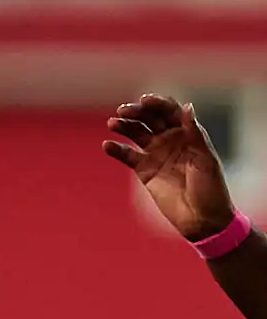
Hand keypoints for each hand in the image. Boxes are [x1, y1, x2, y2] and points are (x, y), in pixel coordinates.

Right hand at [102, 95, 239, 241]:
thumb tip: (186, 107)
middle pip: (150, 119)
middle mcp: (171, 140)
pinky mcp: (144, 171)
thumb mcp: (205, 158)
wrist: (201, 218)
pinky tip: (107, 145)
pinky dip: (117, 150)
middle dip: (136, 112)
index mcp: (188, 133)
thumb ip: (194, 133)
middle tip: (122, 110)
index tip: (144, 100)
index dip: (157, 104)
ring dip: (124, 127)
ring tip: (112, 124)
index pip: (170, 112)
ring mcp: (156, 155)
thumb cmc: (211, 187)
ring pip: (136, 134)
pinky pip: (127, 156)